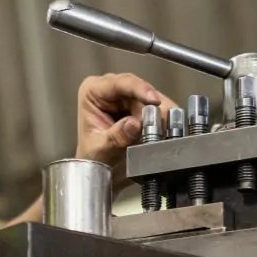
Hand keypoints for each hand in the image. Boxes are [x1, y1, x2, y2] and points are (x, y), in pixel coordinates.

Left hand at [74, 72, 177, 190]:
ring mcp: (127, 97)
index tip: (154, 101)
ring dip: (160, 115)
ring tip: (160, 132)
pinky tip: (163, 131)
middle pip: (140, 90)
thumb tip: (133, 124)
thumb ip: (117, 136)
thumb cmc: (93, 158)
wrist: (100, 172)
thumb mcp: (101, 149)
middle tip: (162, 124)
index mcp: (92, 92)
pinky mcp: (141, 106)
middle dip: (152, 108)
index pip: (119, 83)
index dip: (139, 90)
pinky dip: (163, 120)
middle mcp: (110, 90)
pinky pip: (159, 108)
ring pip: (152, 99)